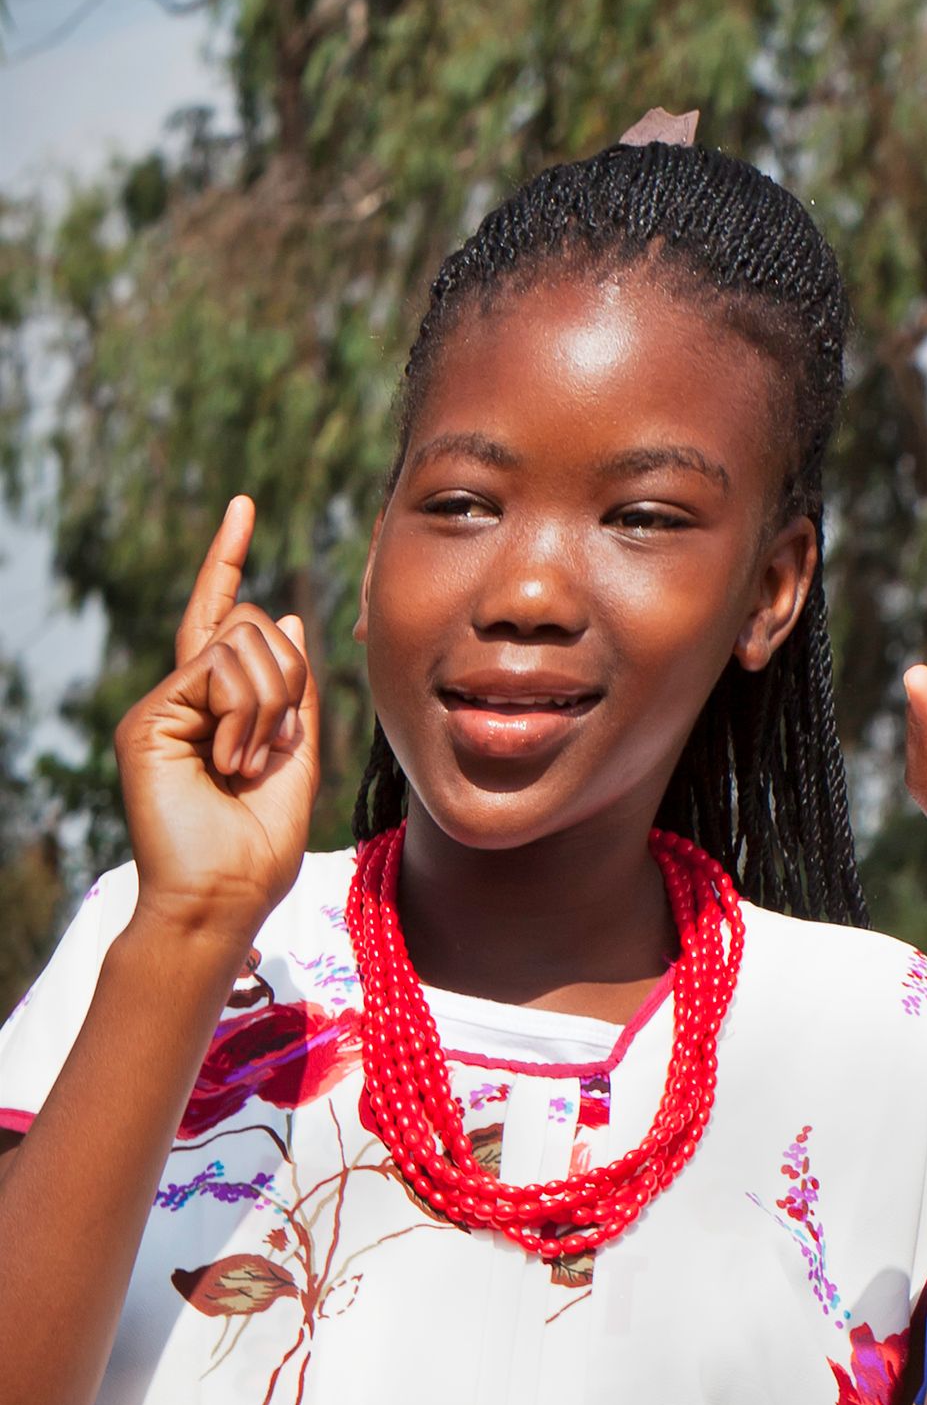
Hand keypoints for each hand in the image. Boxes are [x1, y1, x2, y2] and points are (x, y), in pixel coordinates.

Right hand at [114, 500, 319, 957]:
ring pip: (238, 645)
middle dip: (286, 679)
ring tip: (247, 766)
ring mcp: (163, 706)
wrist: (223, 900)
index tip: (243, 505)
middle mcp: (184, 697)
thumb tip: (286, 618)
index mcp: (217, 705)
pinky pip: (217, 673)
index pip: (220, 617)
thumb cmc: (258, 849)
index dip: (228, 559)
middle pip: (247, 626)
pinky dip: (244, 718)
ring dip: (267, 707)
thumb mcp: (297, 761)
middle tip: (275, 748)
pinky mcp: (151, 718)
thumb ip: (295, 694)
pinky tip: (231, 765)